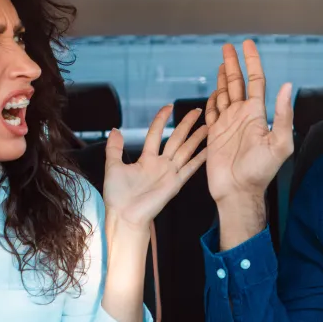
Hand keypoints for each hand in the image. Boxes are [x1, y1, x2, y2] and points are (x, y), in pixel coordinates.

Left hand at [102, 106, 207, 227]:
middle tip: (197, 110)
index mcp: (146, 159)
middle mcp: (161, 164)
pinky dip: (200, 158)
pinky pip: (190, 168)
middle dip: (186, 124)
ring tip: (208, 125)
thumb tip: (115, 129)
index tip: (169, 106)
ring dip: (197, 137)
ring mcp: (170, 173)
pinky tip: (209, 149)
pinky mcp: (175, 183)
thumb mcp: (112, 166)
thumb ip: (114, 148)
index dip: (162, 119)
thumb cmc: (117, 196)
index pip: (157, 133)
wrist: (124, 216)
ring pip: (186, 150)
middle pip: (177, 139)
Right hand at [204, 40, 293, 204]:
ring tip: (221, 62)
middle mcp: (242, 115)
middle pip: (237, 82)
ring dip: (222, 77)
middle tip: (228, 46)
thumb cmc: (260, 172)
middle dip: (233, 63)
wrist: (239, 191)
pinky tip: (214, 92)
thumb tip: (288, 86)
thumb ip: (283, 115)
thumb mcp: (279, 143)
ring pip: (224, 93)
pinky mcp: (215, 134)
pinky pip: (213, 111)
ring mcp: (228, 124)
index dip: (252, 62)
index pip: (256, 80)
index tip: (247, 45)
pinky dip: (212, 100)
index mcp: (257, 114)